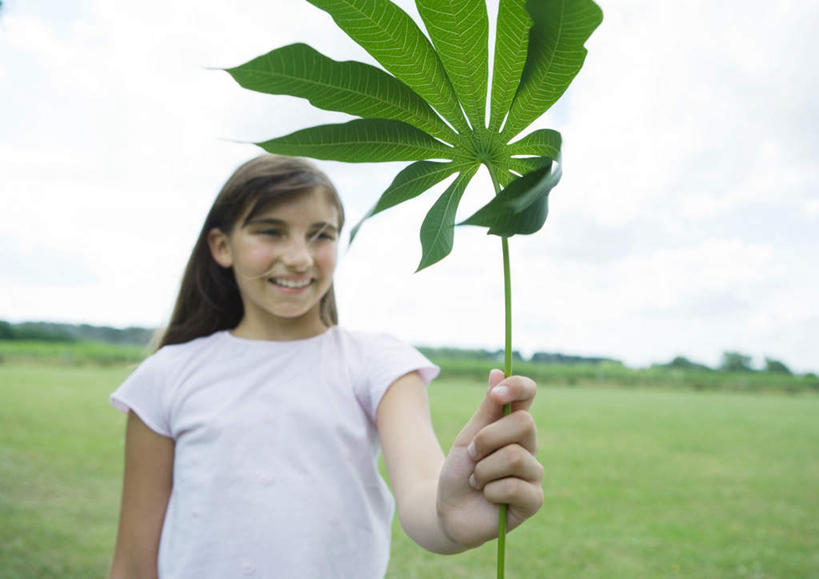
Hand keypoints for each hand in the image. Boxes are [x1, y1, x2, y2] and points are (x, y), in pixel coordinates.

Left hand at [436, 369, 543, 547]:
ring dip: (483, 470)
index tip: (497, 394)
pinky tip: (487, 496)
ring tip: (477, 481)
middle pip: (523, 423)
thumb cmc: (459, 471)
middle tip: (473, 456)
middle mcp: (529, 446)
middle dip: (486, 439)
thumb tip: (498, 372)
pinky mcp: (534, 500)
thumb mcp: (468, 436)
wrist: (447, 509)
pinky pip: (514, 487)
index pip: (528, 393)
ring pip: (514, 456)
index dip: (517, 387)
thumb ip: (486, 408)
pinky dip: (490, 491)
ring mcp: (533, 473)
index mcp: (513, 425)